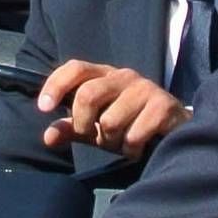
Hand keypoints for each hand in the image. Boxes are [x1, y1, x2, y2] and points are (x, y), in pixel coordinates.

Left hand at [36, 60, 191, 159]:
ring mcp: (145, 88)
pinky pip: (133, 136)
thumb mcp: (95, 128)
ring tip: (123, 141)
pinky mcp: (163, 105)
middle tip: (94, 136)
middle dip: (84, 124)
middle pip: (88, 95)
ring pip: (109, 122)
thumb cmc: (129, 125)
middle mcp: (124, 76)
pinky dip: (131, 149)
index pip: (75, 68)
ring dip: (112, 142)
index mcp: (104, 75)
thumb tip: (48, 138)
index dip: (56, 84)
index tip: (43, 107)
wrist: (174, 129)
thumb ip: (71, 128)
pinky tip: (139, 147)